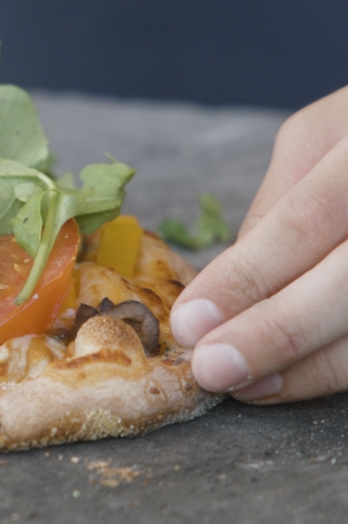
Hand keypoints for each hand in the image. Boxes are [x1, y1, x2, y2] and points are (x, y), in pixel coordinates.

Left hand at [170, 84, 347, 402]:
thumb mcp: (321, 138)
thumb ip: (279, 207)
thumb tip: (227, 287)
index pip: (306, 221)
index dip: (248, 277)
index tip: (191, 321)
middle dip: (276, 334)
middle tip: (213, 369)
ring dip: (311, 365)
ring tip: (249, 385)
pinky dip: (342, 365)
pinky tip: (299, 377)